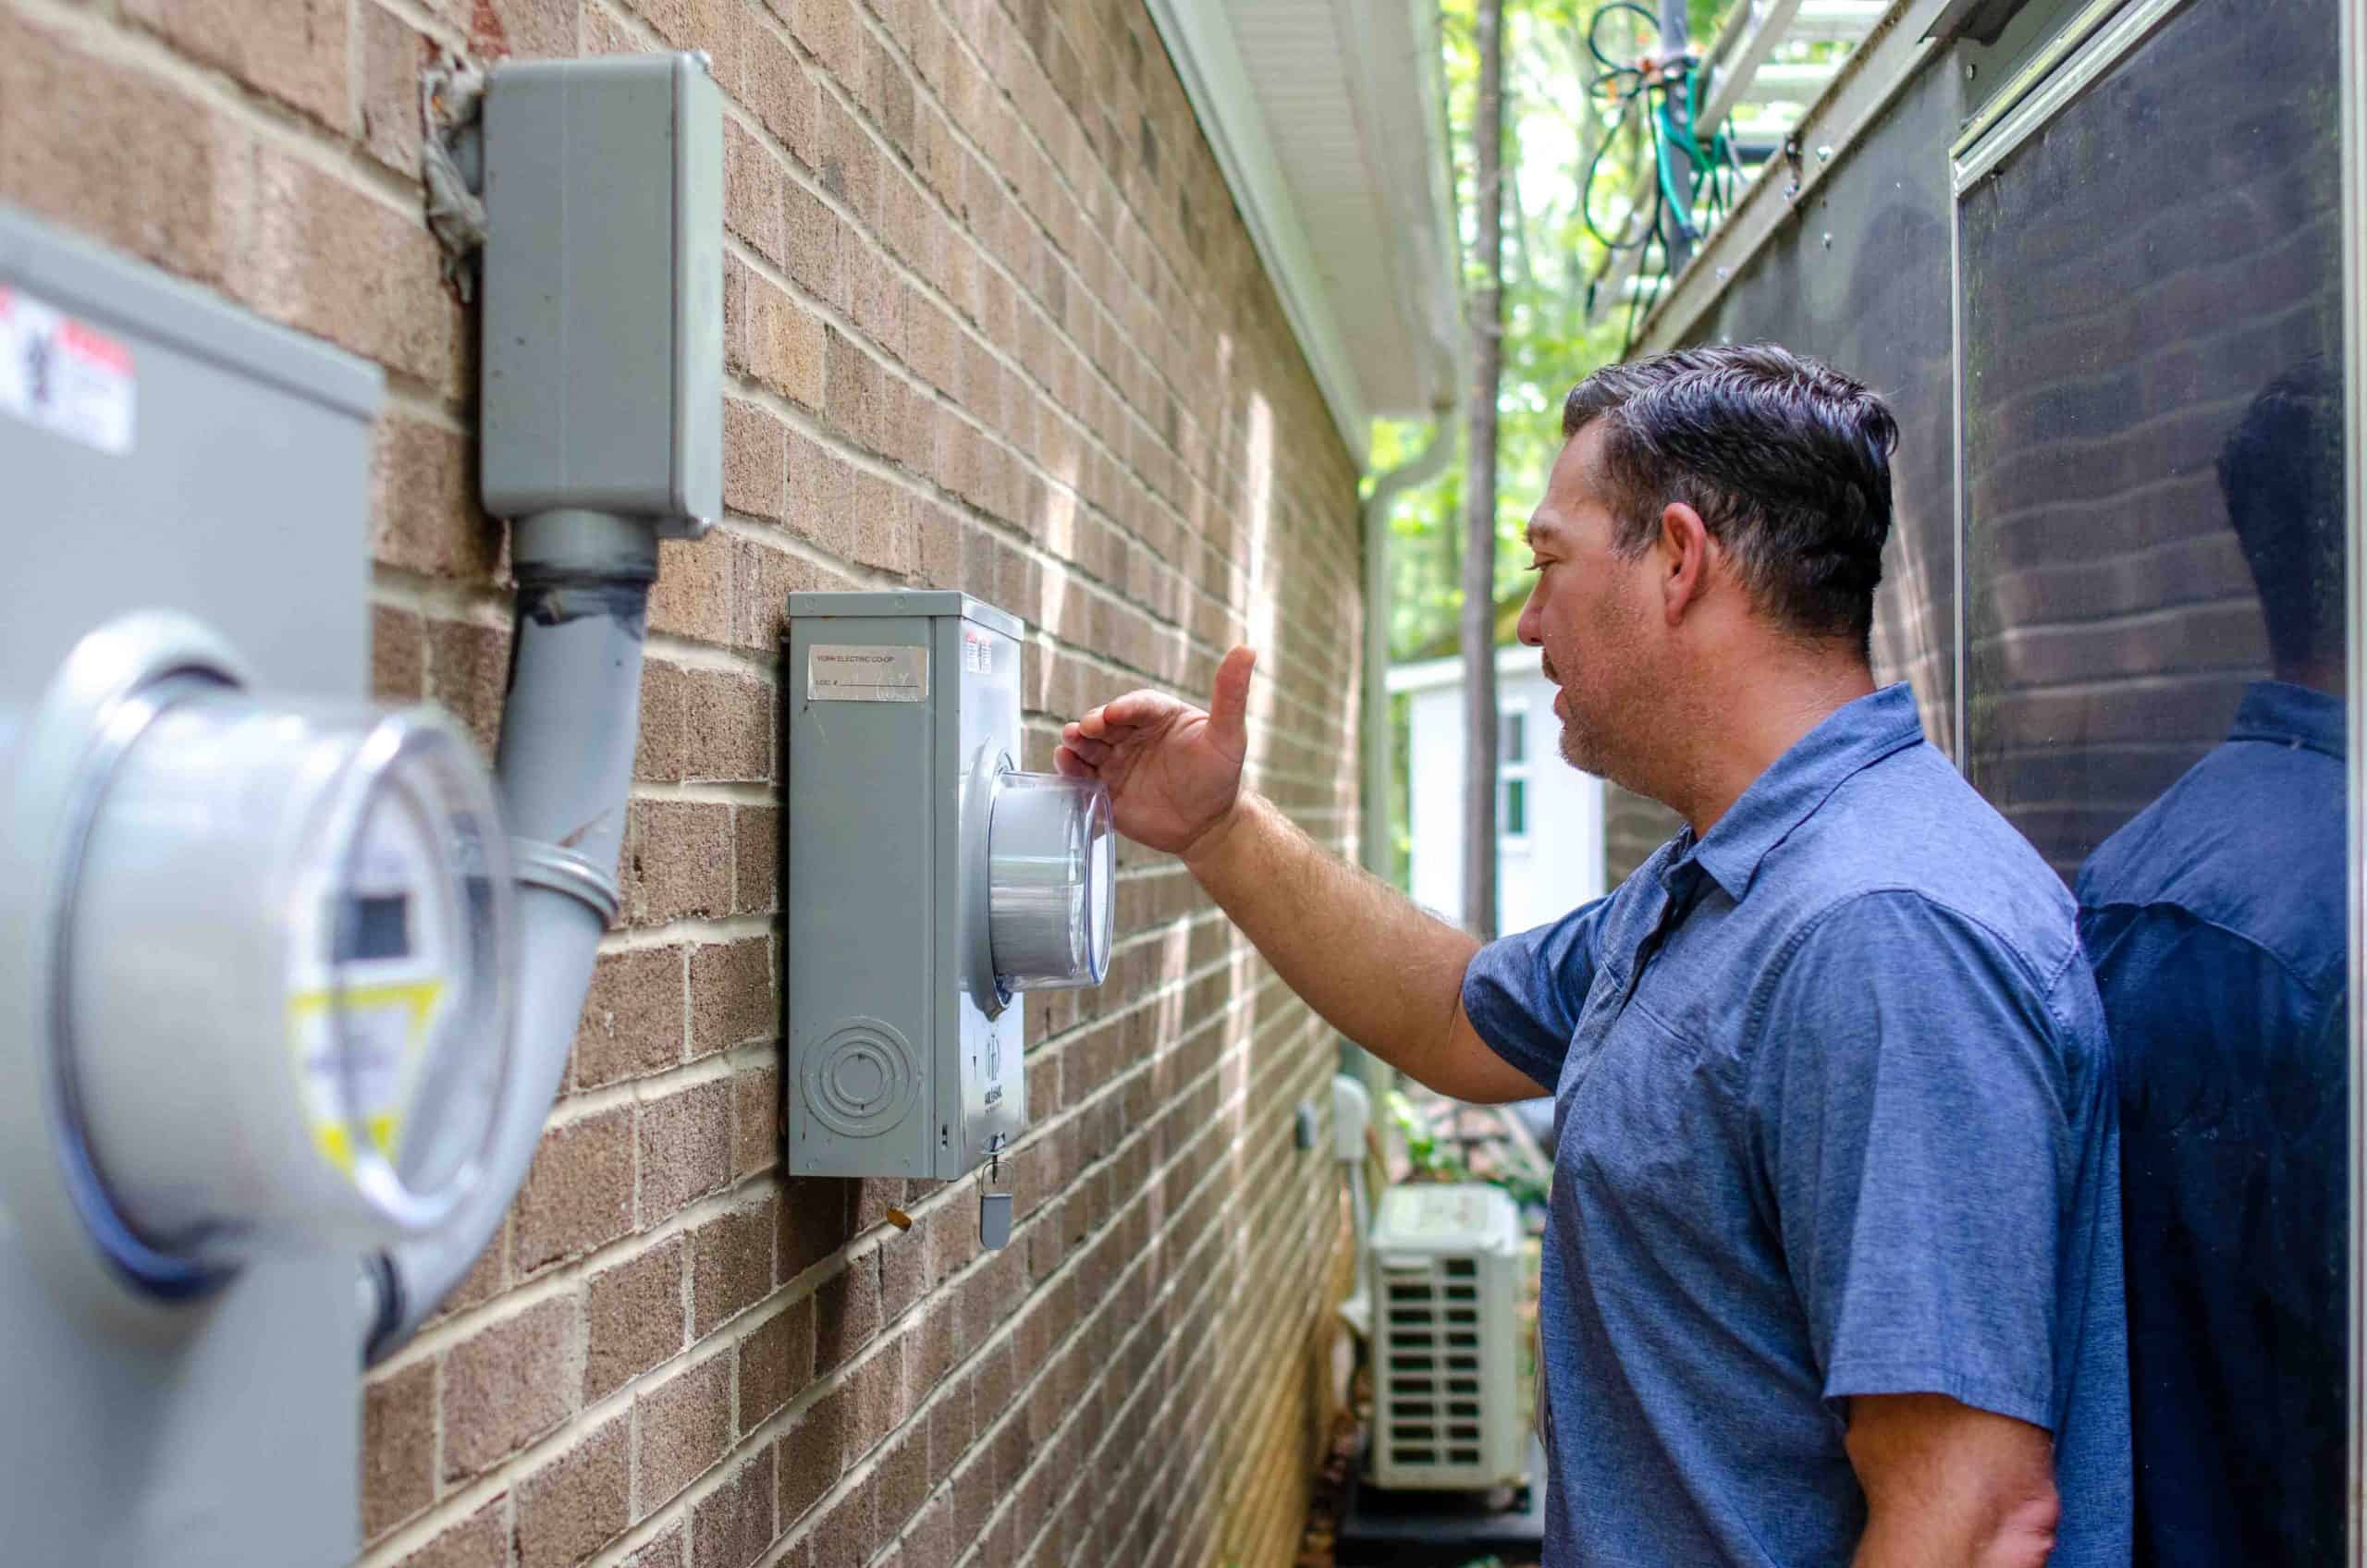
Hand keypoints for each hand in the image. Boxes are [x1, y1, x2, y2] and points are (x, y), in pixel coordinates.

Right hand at [1055, 646, 1255, 859]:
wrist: (1207, 825)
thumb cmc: (1220, 776)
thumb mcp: (1229, 735)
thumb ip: (1231, 695)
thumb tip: (1246, 649)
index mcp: (1160, 716)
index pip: (1140, 705)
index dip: (1126, 707)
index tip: (1114, 712)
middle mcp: (1134, 734)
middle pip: (1107, 722)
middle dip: (1094, 722)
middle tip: (1085, 727)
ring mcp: (1117, 760)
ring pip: (1090, 745)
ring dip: (1076, 741)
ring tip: (1068, 741)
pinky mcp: (1106, 786)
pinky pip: (1083, 774)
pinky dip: (1071, 768)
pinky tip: (1065, 763)